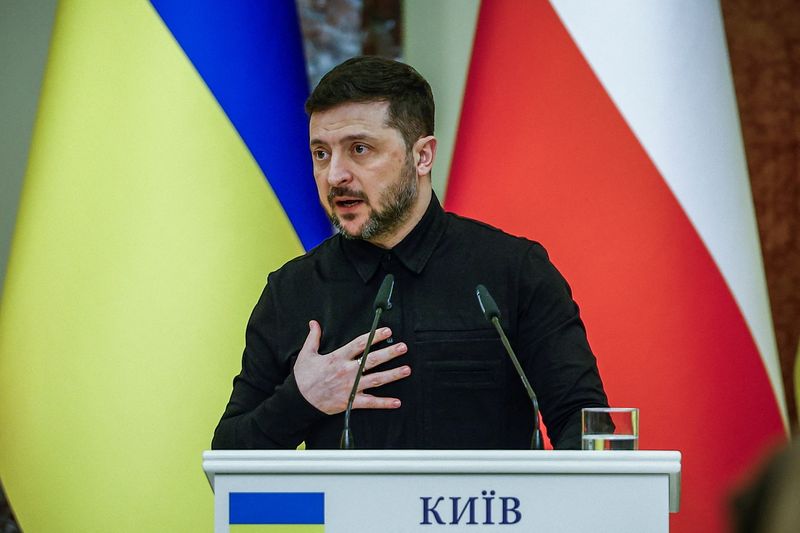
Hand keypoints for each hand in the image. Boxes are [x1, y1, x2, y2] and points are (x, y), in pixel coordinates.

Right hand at [294, 320, 410, 413]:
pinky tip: (397, 402)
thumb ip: (313, 337)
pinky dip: (384, 403)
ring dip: (392, 375)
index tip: (386, 330)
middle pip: (372, 360)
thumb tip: (314, 323)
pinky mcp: (350, 402)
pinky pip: (370, 403)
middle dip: (389, 353)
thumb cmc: (303, 378)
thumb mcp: (306, 354)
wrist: (298, 401)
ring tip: (407, 369)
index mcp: (337, 358)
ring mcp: (350, 387)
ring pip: (375, 380)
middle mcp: (346, 372)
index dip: (374, 336)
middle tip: (403, 347)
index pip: (359, 344)